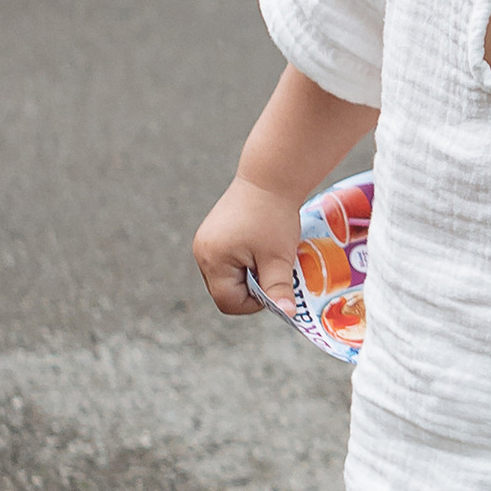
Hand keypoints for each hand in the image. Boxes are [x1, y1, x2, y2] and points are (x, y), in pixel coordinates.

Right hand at [193, 173, 302, 318]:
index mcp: (213, 260)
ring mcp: (206, 242)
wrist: (270, 177)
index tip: (276, 285)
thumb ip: (278, 288)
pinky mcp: (213, 233)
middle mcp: (202, 252)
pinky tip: (261, 245)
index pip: (228, 302)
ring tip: (268, 255)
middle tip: (274, 270)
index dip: (255, 303)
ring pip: (228, 276)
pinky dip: (245, 260)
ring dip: (249, 273)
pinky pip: (228, 260)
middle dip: (252, 287)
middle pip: (225, 291)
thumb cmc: (274, 216)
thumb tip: (287, 314)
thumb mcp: (278, 257)